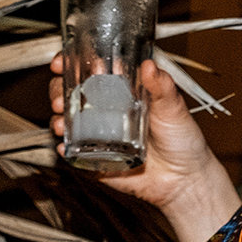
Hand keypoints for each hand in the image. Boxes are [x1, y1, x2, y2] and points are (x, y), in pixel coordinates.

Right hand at [48, 55, 238, 241]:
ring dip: (57, 117)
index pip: (90, 70)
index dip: (71, 63)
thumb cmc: (182, 139)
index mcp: (121, 91)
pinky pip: (73, 151)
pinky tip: (64, 144)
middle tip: (61, 96)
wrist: (184, 179)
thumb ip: (162, 86)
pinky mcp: (96, 158)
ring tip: (61, 120)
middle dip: (57, 90)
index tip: (61, 62)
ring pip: (67, 119)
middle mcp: (106, 110)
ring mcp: (98, 134)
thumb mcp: (173, 107)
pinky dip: (64, 147)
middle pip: (71, 92)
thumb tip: (149, 65)